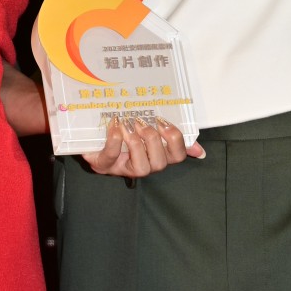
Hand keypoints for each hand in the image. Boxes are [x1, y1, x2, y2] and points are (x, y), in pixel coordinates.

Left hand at [82, 115, 205, 177]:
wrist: (91, 136)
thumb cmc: (123, 133)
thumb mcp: (147, 131)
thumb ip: (171, 136)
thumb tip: (199, 151)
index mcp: (157, 155)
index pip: (178, 156)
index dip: (174, 139)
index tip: (164, 122)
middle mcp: (145, 166)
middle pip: (161, 162)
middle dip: (153, 139)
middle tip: (142, 121)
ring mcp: (124, 168)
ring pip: (142, 167)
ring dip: (135, 142)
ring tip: (128, 124)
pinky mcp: (103, 165)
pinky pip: (112, 157)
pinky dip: (114, 140)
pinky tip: (115, 126)